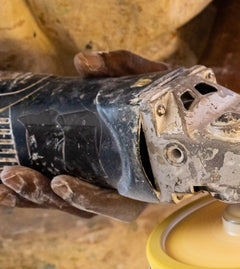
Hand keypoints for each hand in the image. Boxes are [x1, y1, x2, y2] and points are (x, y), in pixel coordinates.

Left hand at [0, 50, 168, 221]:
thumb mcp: (161, 81)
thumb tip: (85, 61)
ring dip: (29, 196)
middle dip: (43, 195)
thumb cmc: (177, 101)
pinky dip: (28, 191)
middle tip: (15, 174)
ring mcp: (103, 188)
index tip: (63, 181)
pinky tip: (2, 184)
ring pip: (63, 204)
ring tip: (4, 177)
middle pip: (80, 207)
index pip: (119, 204)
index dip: (90, 199)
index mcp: (151, 180)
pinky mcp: (85, 179)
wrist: (193, 114)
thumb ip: (127, 67)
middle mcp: (125, 192)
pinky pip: (54, 194)